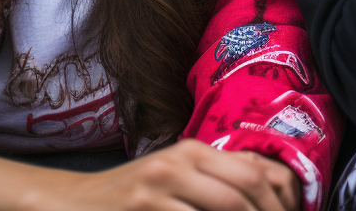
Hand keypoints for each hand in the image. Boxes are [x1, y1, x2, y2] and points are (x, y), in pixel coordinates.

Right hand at [28, 139, 301, 210]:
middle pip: (247, 190)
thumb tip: (271, 194)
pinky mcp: (144, 208)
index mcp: (196, 150)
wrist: (72, 204)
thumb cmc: (133, 196)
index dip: (283, 203)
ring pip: (225, 209)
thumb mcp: (176, 176)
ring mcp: (161, 185)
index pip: (258, 172)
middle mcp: (182, 161)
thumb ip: (216, 179)